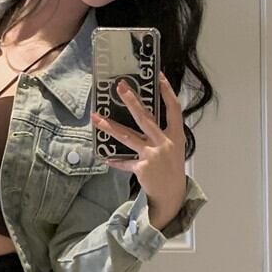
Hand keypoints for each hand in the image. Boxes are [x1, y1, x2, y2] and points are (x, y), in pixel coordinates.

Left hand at [90, 74, 185, 225]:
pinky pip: (124, 161)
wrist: (172, 195)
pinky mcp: (142, 168)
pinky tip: (105, 157)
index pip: (174, 109)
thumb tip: (142, 115)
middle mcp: (165, 143)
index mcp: (176, 136)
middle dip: (132, 101)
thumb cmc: (171, 168)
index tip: (159, 77)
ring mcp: (153, 155)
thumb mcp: (173, 147)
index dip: (167, 92)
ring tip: (95, 118)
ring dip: (110, 126)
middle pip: (145, 118)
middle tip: (120, 87)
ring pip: (127, 137)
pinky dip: (115, 160)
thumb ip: (162, 132)